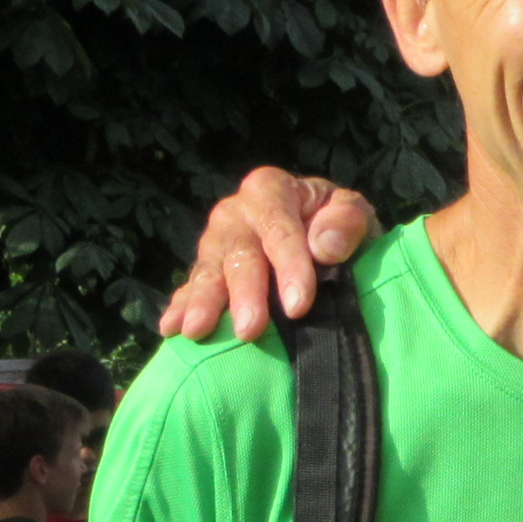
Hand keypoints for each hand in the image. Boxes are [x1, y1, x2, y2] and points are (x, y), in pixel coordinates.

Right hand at [153, 169, 375, 342]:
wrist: (320, 234)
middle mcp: (236, 212)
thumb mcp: (352, 213)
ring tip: (197, 331)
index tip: (299, 306)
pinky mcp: (206, 268)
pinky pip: (189, 287)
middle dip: (245, 293)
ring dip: (203, 302)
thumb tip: (324, 246)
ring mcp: (216, 241)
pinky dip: (179, 307)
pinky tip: (169, 329)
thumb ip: (346, 221)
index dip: (289, 266)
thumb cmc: (337, 225)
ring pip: (208, 271)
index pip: (279, 227)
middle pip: (239, 253)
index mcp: (271, 190)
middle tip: (250, 330)